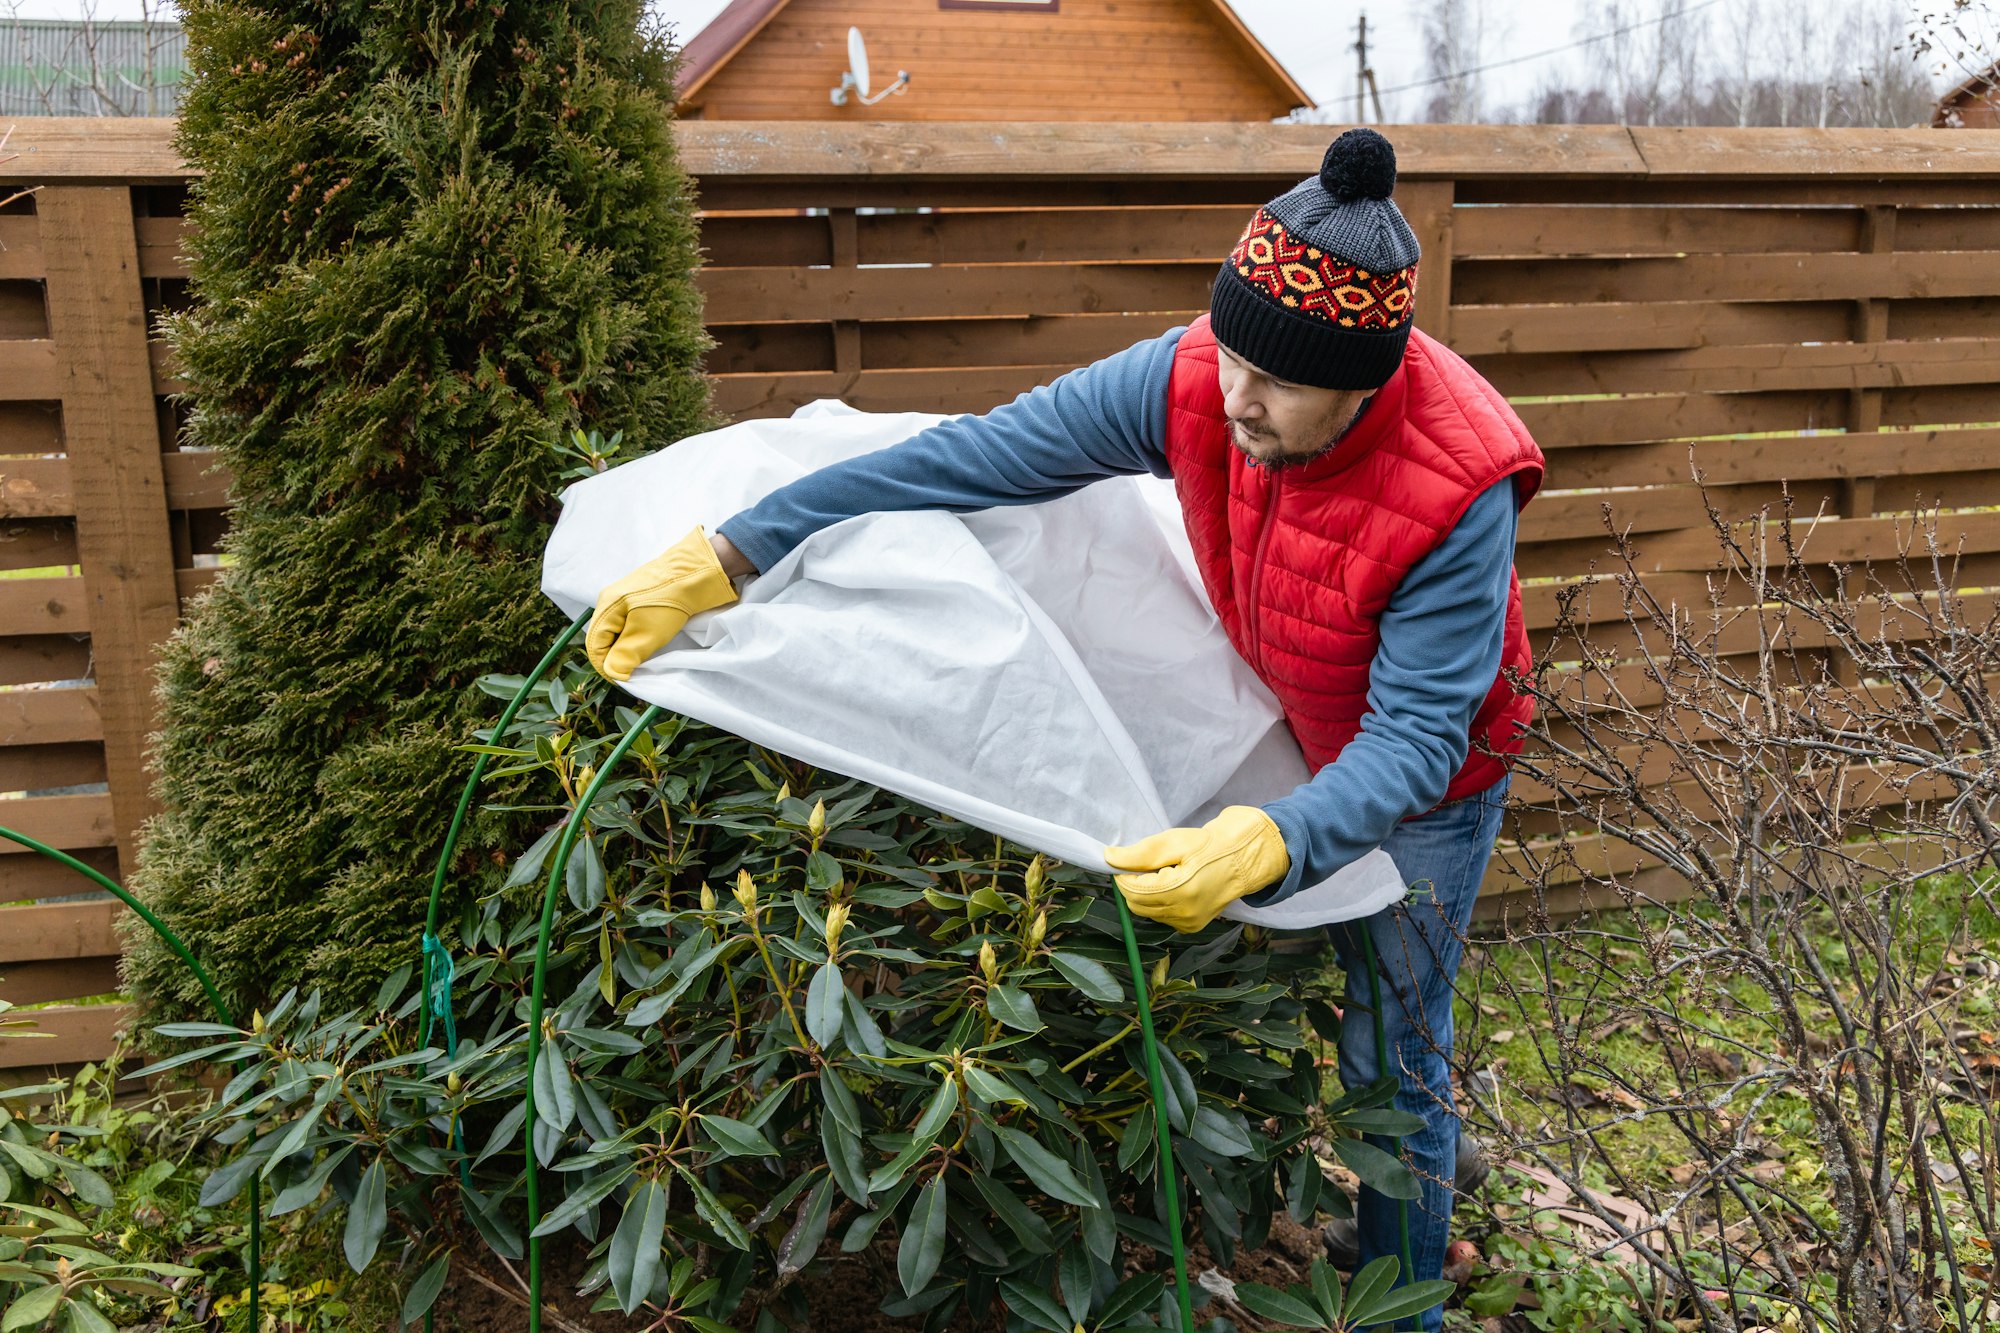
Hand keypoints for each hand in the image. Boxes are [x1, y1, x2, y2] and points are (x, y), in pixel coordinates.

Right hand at [586, 525, 740, 681]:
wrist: (697, 572)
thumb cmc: (668, 603)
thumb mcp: (646, 633)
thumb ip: (625, 655)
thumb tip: (612, 674)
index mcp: (606, 606)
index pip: (594, 645)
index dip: (606, 666)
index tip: (623, 680)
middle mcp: (611, 600)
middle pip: (605, 638)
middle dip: (616, 657)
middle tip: (633, 671)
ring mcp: (627, 597)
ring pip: (619, 631)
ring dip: (628, 647)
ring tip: (642, 659)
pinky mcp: (642, 597)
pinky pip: (631, 622)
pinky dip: (636, 636)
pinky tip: (648, 641)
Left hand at [1103, 806, 1289, 932]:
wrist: (1240, 860)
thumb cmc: (1208, 847)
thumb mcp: (1173, 841)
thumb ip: (1140, 854)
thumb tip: (1109, 858)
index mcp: (1180, 890)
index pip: (1132, 890)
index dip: (1123, 874)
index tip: (1127, 861)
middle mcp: (1184, 913)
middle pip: (1136, 904)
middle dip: (1134, 885)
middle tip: (1149, 866)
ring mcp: (1189, 923)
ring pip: (1147, 912)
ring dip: (1147, 894)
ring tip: (1166, 875)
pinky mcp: (1191, 927)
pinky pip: (1161, 917)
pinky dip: (1159, 903)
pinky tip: (1175, 887)